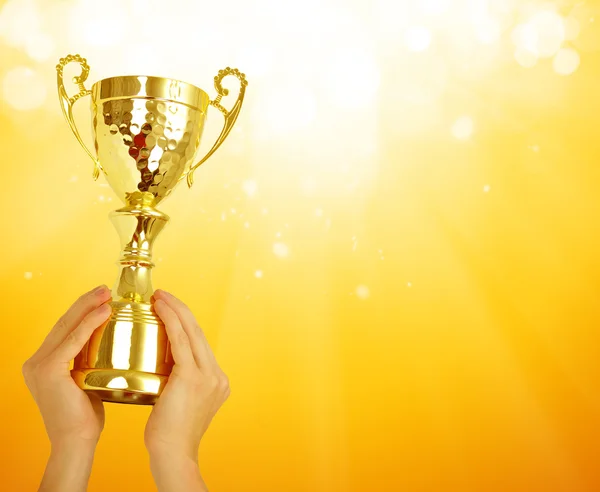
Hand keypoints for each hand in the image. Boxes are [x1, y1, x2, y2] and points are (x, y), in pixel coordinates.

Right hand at [22, 285, 112, 490]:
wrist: (76, 441)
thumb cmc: (85, 416)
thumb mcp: (84, 381)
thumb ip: (87, 362)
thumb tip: (110, 347)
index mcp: (42, 363)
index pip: (63, 328)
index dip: (81, 309)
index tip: (101, 296)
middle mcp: (35, 361)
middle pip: (63, 322)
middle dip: (84, 302)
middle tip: (105, 288)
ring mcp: (38, 365)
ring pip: (66, 326)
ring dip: (87, 306)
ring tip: (106, 293)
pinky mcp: (48, 370)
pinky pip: (72, 341)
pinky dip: (89, 324)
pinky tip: (104, 311)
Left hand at [145, 289, 229, 491]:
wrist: (173, 454)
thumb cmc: (170, 435)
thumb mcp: (182, 404)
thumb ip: (180, 384)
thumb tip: (164, 371)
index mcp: (217, 380)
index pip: (200, 342)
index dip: (185, 321)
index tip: (169, 308)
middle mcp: (217, 374)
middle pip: (199, 331)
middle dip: (180, 309)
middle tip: (162, 295)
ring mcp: (209, 374)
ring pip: (191, 330)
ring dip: (175, 309)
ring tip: (159, 297)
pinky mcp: (193, 376)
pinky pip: (180, 340)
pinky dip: (170, 319)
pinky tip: (159, 308)